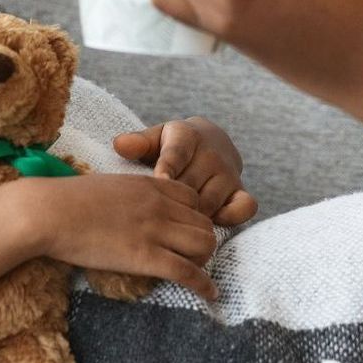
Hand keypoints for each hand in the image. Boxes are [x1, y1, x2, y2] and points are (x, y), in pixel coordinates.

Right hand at [23, 172, 218, 300]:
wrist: (50, 212)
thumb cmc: (69, 199)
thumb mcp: (109, 186)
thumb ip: (130, 194)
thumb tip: (133, 210)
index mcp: (148, 184)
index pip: (194, 198)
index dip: (194, 216)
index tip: (185, 231)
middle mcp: (158, 204)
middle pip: (205, 223)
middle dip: (202, 240)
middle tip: (190, 255)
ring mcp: (153, 229)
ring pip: (204, 245)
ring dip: (204, 260)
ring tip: (195, 272)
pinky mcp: (145, 256)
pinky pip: (187, 272)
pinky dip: (203, 285)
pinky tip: (209, 294)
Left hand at [114, 118, 257, 225]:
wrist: (208, 142)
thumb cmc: (170, 146)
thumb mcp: (154, 139)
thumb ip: (137, 143)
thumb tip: (119, 145)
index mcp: (186, 136)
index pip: (176, 155)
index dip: (166, 170)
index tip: (157, 184)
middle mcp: (212, 154)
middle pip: (190, 186)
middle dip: (171, 204)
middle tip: (152, 219)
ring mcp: (229, 173)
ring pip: (210, 203)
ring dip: (191, 217)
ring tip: (171, 227)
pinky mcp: (242, 191)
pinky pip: (242, 209)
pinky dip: (228, 219)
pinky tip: (206, 226)